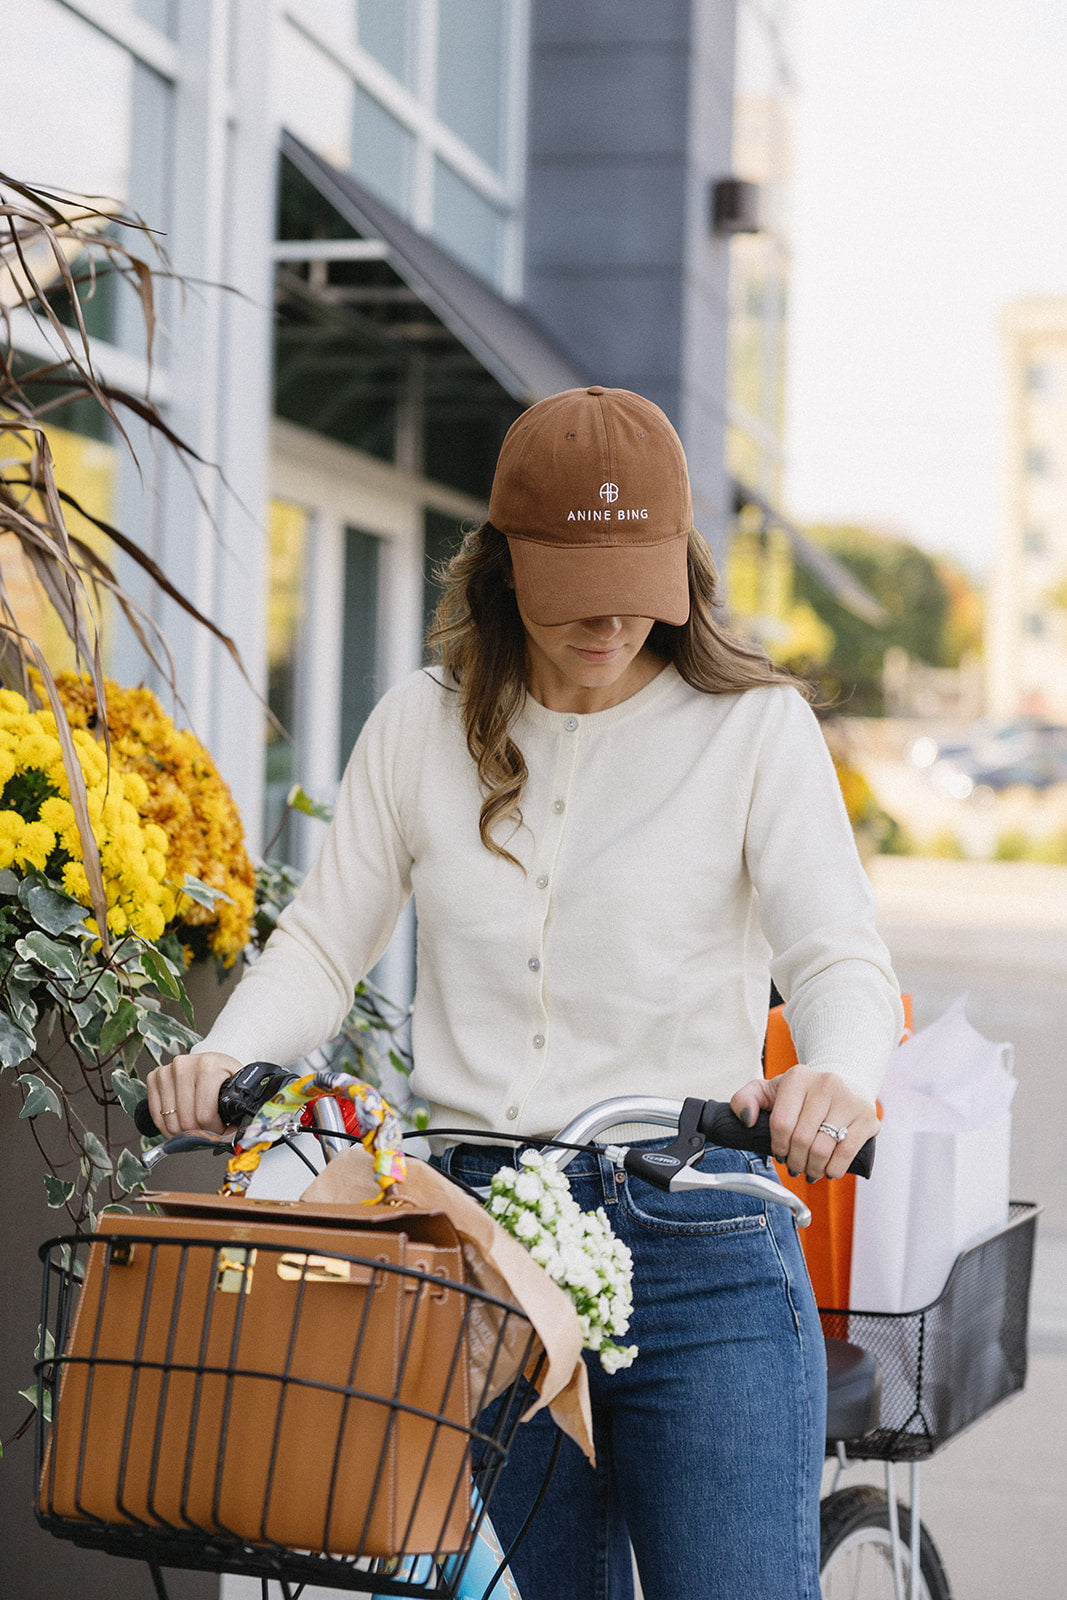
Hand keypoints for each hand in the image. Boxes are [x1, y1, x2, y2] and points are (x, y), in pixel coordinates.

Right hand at [145, 1052, 242, 1135]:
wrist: (210, 1061)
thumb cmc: (223, 1074)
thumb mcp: (236, 1087)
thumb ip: (237, 1109)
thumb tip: (233, 1134)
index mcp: (208, 1067)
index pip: (205, 1114)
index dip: (214, 1130)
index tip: (220, 1130)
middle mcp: (184, 1066)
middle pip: (186, 1121)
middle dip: (199, 1133)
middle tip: (208, 1131)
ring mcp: (166, 1071)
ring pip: (170, 1122)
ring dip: (183, 1133)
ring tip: (195, 1128)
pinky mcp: (154, 1078)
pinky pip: (157, 1116)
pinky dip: (167, 1128)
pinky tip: (180, 1126)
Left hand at [730, 1064, 878, 1180]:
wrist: (843, 1087)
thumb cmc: (802, 1096)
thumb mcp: (769, 1091)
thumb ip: (745, 1099)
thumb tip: (746, 1118)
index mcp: (798, 1077)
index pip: (781, 1123)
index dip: (778, 1146)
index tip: (780, 1153)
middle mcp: (826, 1083)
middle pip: (801, 1139)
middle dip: (794, 1161)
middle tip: (794, 1166)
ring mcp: (849, 1100)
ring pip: (823, 1148)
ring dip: (812, 1168)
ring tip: (809, 1169)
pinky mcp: (867, 1117)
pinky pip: (847, 1152)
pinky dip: (834, 1168)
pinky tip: (828, 1170)